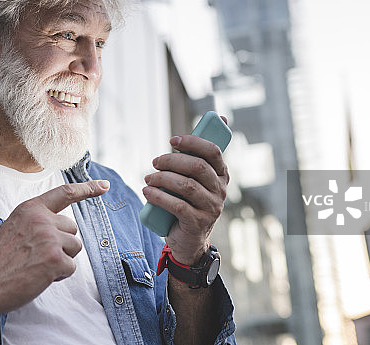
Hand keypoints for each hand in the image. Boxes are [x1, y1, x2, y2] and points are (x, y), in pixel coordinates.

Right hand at [0, 179, 108, 344]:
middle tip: (38, 255)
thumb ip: (36, 221)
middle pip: (72, 229)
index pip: (65, 192)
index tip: (104, 185)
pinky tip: (39, 276)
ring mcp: (49, 238)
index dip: (88, 188)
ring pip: (74, 247)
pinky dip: (59, 275)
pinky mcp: (55, 259)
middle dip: (62, 244)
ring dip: (61, 259)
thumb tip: (61, 225)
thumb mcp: (14, 227)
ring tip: (37, 265)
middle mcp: (42, 219)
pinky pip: (70, 267)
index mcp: (31, 208)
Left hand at [142, 131, 229, 265]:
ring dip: (163, 178)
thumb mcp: (194, 182)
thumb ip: (193, 161)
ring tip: (148, 179)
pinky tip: (147, 192)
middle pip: (198, 167)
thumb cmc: (188, 204)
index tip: (172, 140)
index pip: (213, 152)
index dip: (193, 142)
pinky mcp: (198, 222)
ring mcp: (211, 208)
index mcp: (221, 176)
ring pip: (187, 185)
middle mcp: (220, 191)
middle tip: (155, 162)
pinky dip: (159, 197)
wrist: (189, 241)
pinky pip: (177, 205)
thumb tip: (199, 129)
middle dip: (172, 160)